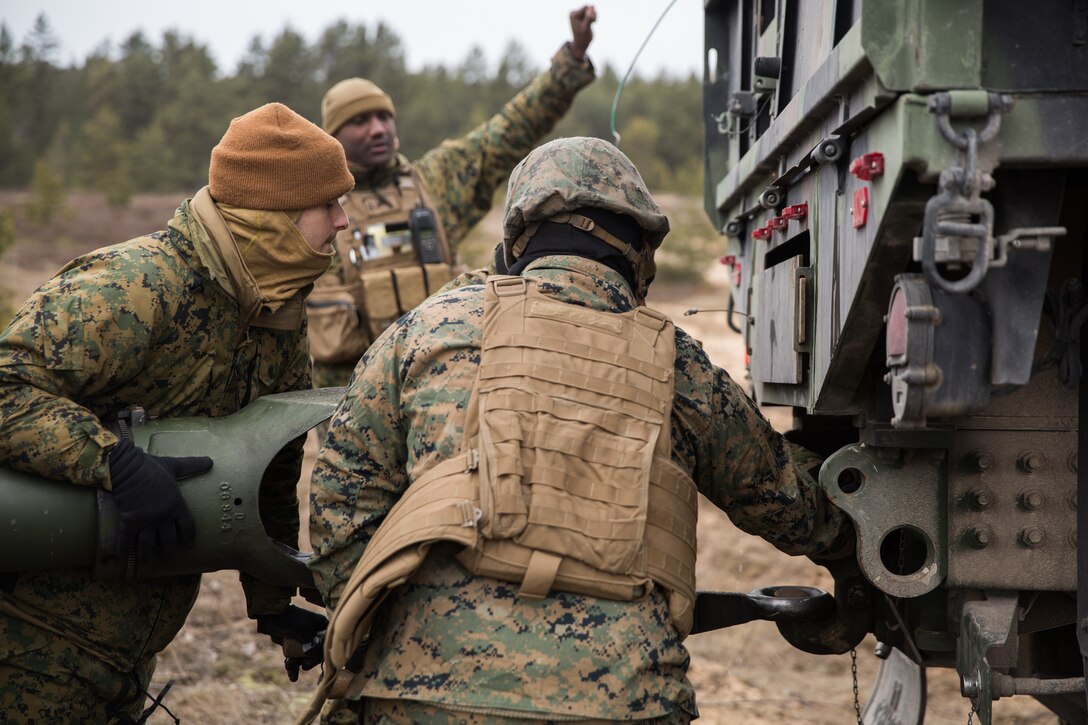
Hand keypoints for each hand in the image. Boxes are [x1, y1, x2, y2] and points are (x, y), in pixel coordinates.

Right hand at [108, 439, 210, 561]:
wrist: (127, 467)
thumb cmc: (151, 467)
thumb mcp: (174, 466)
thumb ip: (192, 466)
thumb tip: (210, 461)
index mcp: (176, 504)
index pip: (187, 525)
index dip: (188, 537)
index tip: (188, 545)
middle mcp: (163, 516)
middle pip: (168, 539)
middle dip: (168, 549)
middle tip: (167, 555)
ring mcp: (146, 520)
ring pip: (148, 544)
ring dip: (147, 553)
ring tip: (146, 559)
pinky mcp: (129, 521)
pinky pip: (126, 539)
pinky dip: (123, 549)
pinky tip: (121, 556)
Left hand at [256, 605, 327, 681]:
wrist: (270, 616)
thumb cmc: (290, 620)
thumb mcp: (303, 632)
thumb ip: (313, 645)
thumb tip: (317, 657)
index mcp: (320, 625)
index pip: (327, 642)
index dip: (324, 653)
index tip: (317, 659)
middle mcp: (314, 633)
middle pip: (317, 652)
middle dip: (309, 661)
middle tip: (304, 666)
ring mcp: (303, 639)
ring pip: (304, 657)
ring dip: (298, 664)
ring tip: (289, 666)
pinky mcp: (292, 644)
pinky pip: (295, 657)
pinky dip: (293, 666)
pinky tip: (292, 676)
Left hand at [569, 5, 596, 59]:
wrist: (581, 44)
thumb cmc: (582, 37)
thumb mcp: (586, 27)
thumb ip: (589, 17)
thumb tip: (592, 6)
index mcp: (573, 14)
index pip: (586, 7)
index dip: (591, 14)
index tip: (591, 21)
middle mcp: (574, 13)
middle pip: (588, 7)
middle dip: (592, 15)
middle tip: (592, 23)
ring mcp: (578, 14)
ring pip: (591, 10)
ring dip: (594, 16)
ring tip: (592, 23)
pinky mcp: (582, 16)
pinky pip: (591, 13)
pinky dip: (593, 18)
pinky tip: (592, 23)